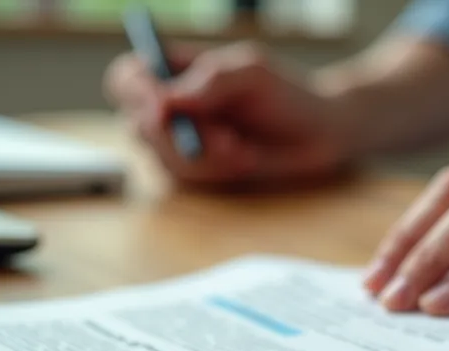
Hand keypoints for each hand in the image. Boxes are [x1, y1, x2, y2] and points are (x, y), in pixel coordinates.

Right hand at [104, 41, 352, 185]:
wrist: (321, 136)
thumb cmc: (288, 94)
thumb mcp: (253, 73)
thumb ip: (210, 81)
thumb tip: (165, 101)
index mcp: (175, 70)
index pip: (127, 78)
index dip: (135, 93)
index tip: (164, 108)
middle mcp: (170, 108)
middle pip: (137, 125)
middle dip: (183, 137)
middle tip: (228, 136)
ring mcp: (180, 144)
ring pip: (163, 159)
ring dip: (207, 158)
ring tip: (245, 148)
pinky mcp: (196, 175)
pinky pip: (185, 182)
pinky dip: (217, 173)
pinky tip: (245, 160)